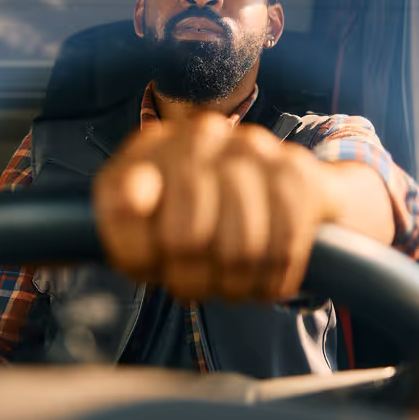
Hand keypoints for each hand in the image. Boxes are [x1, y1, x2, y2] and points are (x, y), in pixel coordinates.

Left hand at [93, 113, 340, 300]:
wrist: (268, 187)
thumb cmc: (192, 217)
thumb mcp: (143, 223)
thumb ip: (123, 215)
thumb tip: (134, 199)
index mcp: (150, 149)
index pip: (124, 204)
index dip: (136, 252)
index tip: (149, 268)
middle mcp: (199, 135)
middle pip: (186, 239)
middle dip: (191, 279)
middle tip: (194, 283)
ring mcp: (250, 147)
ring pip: (240, 249)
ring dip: (234, 283)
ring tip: (228, 281)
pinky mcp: (294, 168)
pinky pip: (283, 247)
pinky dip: (270, 279)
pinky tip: (260, 277)